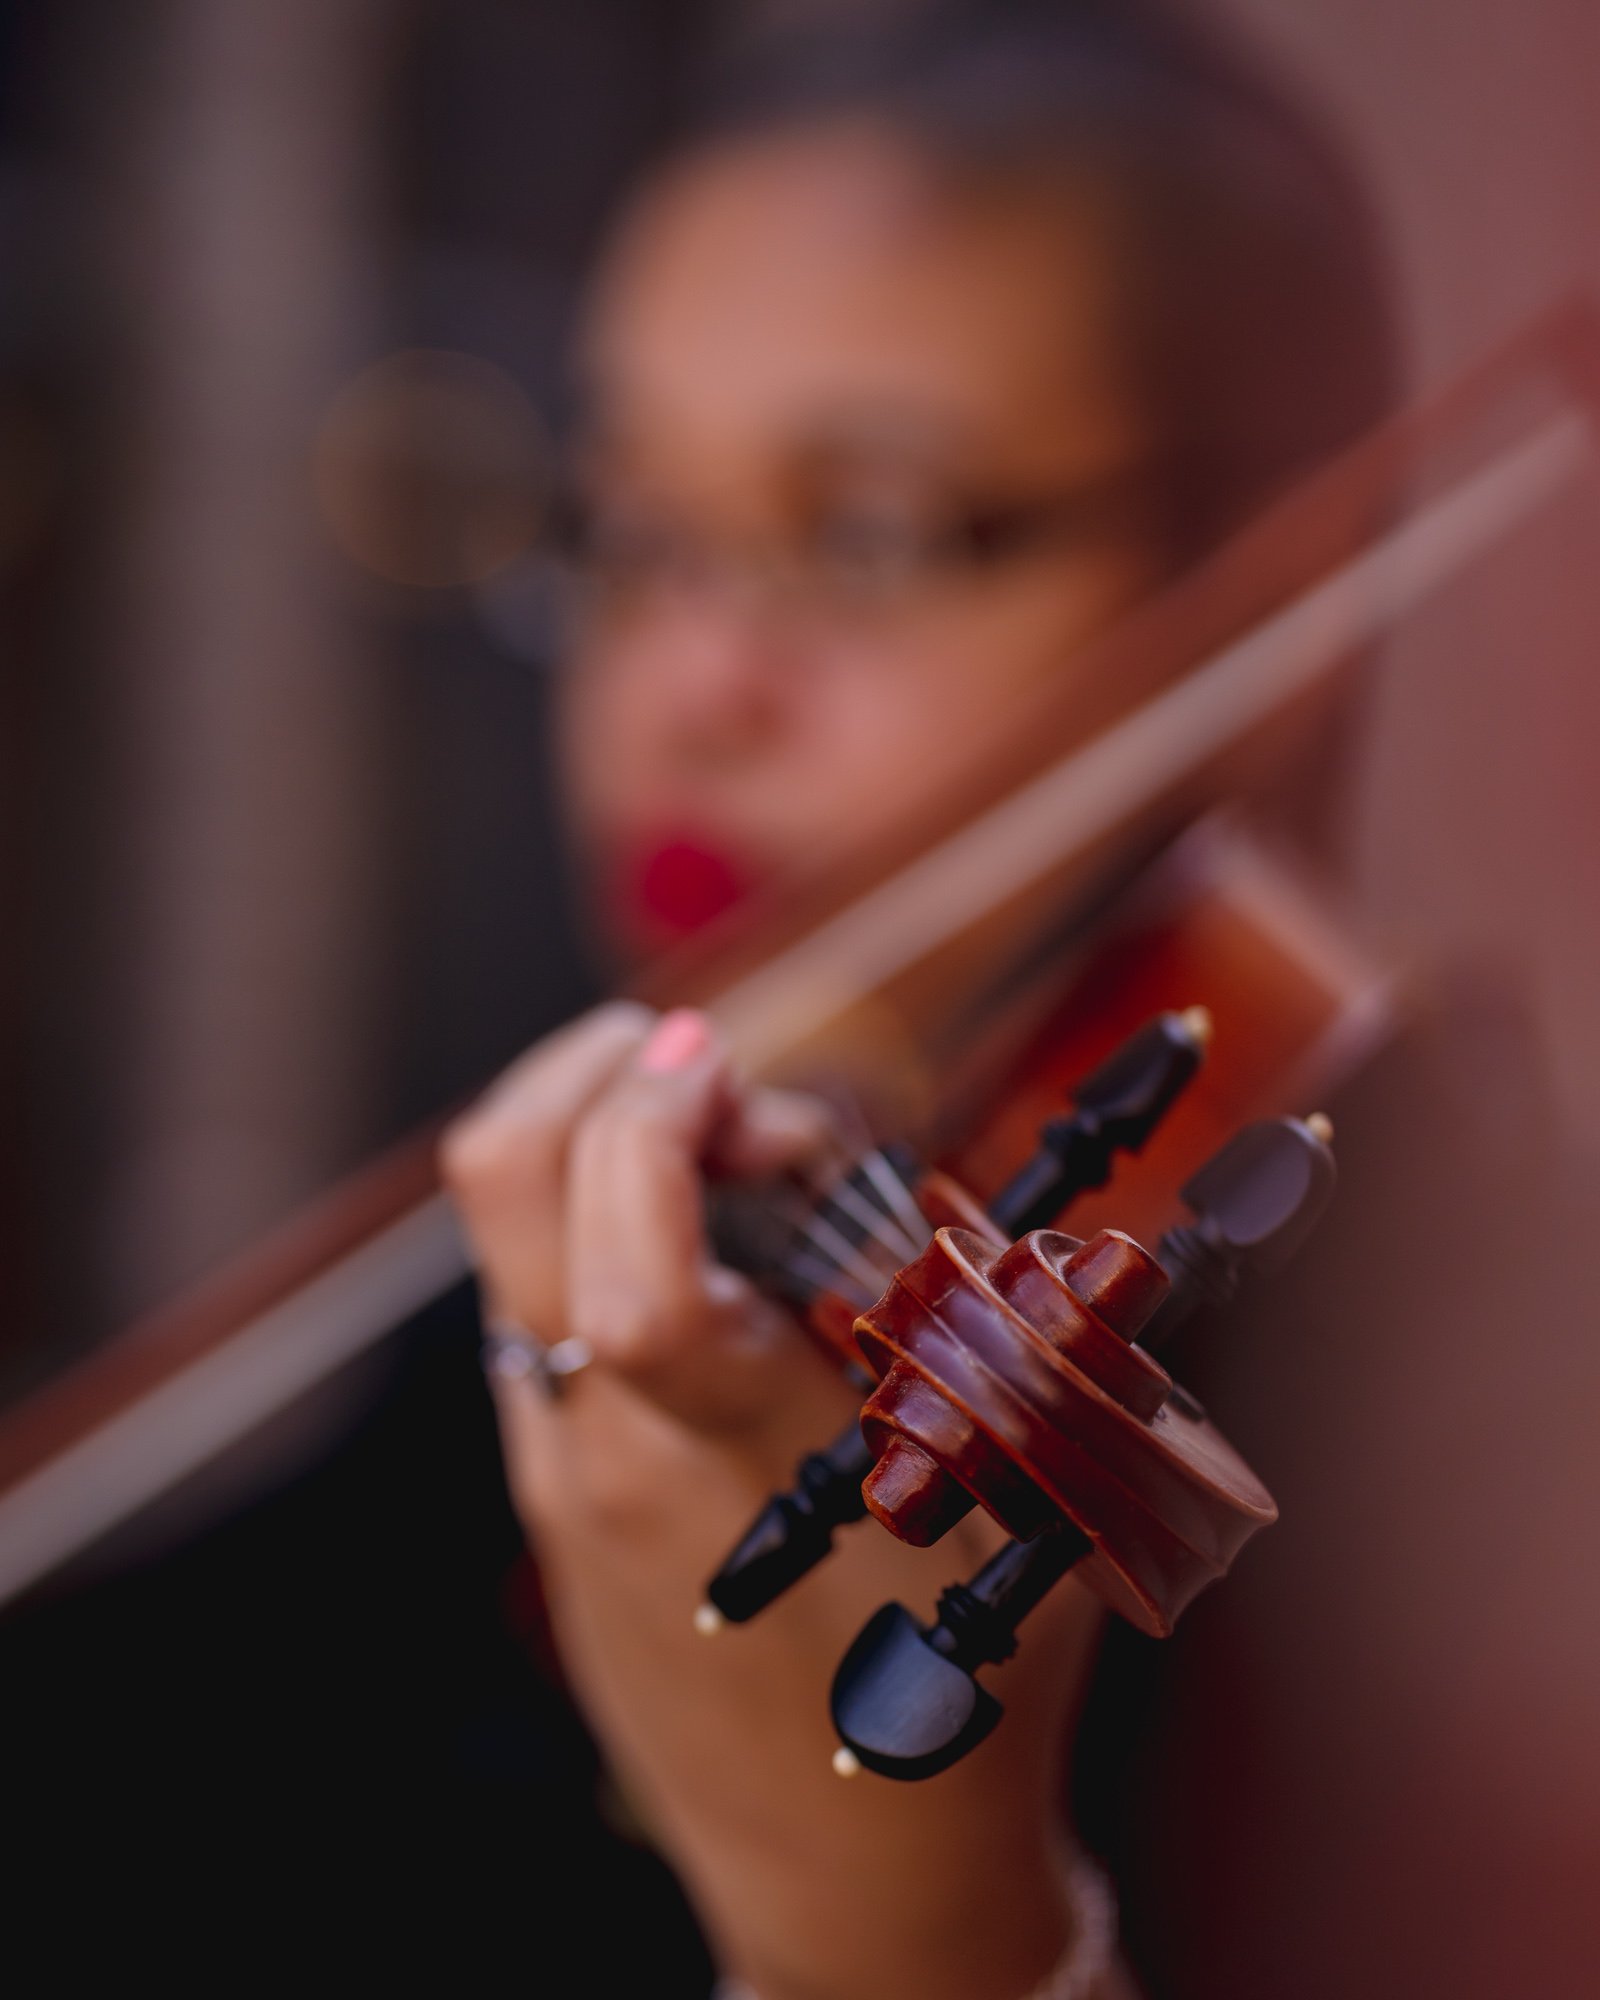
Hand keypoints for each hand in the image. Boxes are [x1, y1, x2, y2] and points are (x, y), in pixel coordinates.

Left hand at [443, 1003, 1103, 1999]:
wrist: (846, 1893)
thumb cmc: (958, 1714)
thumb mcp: (1033, 1530)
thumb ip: (1031, 1354)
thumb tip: (1025, 1208)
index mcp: (730, 1453)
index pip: (632, 1263)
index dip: (662, 1123)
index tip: (725, 1058)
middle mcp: (608, 1444)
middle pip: (507, 1185)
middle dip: (597, 1068)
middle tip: (718, 1074)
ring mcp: (559, 1465)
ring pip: (512, 1236)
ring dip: (604, 1142)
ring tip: (735, 1157)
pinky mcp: (549, 1489)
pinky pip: (537, 1304)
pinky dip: (603, 1226)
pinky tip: (713, 1255)